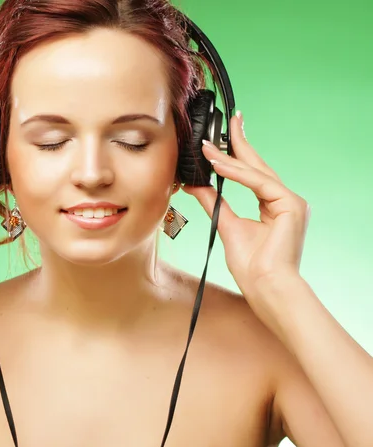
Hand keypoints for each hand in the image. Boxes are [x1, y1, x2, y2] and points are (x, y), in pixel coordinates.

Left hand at [182, 112, 310, 300]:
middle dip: (241, 142)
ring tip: (207, 148)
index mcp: (274, 204)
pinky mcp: (291, 205)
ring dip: (230, 159)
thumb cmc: (251, 265)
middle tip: (231, 119)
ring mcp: (291, 201)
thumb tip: (194, 184)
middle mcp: (285, 199)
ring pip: (256, 172)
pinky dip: (237, 174)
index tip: (226, 133)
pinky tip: (218, 165)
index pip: (253, 172)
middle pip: (258, 165)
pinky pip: (259, 183)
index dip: (239, 152)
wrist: (265, 287)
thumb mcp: (226, 224)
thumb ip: (214, 202)